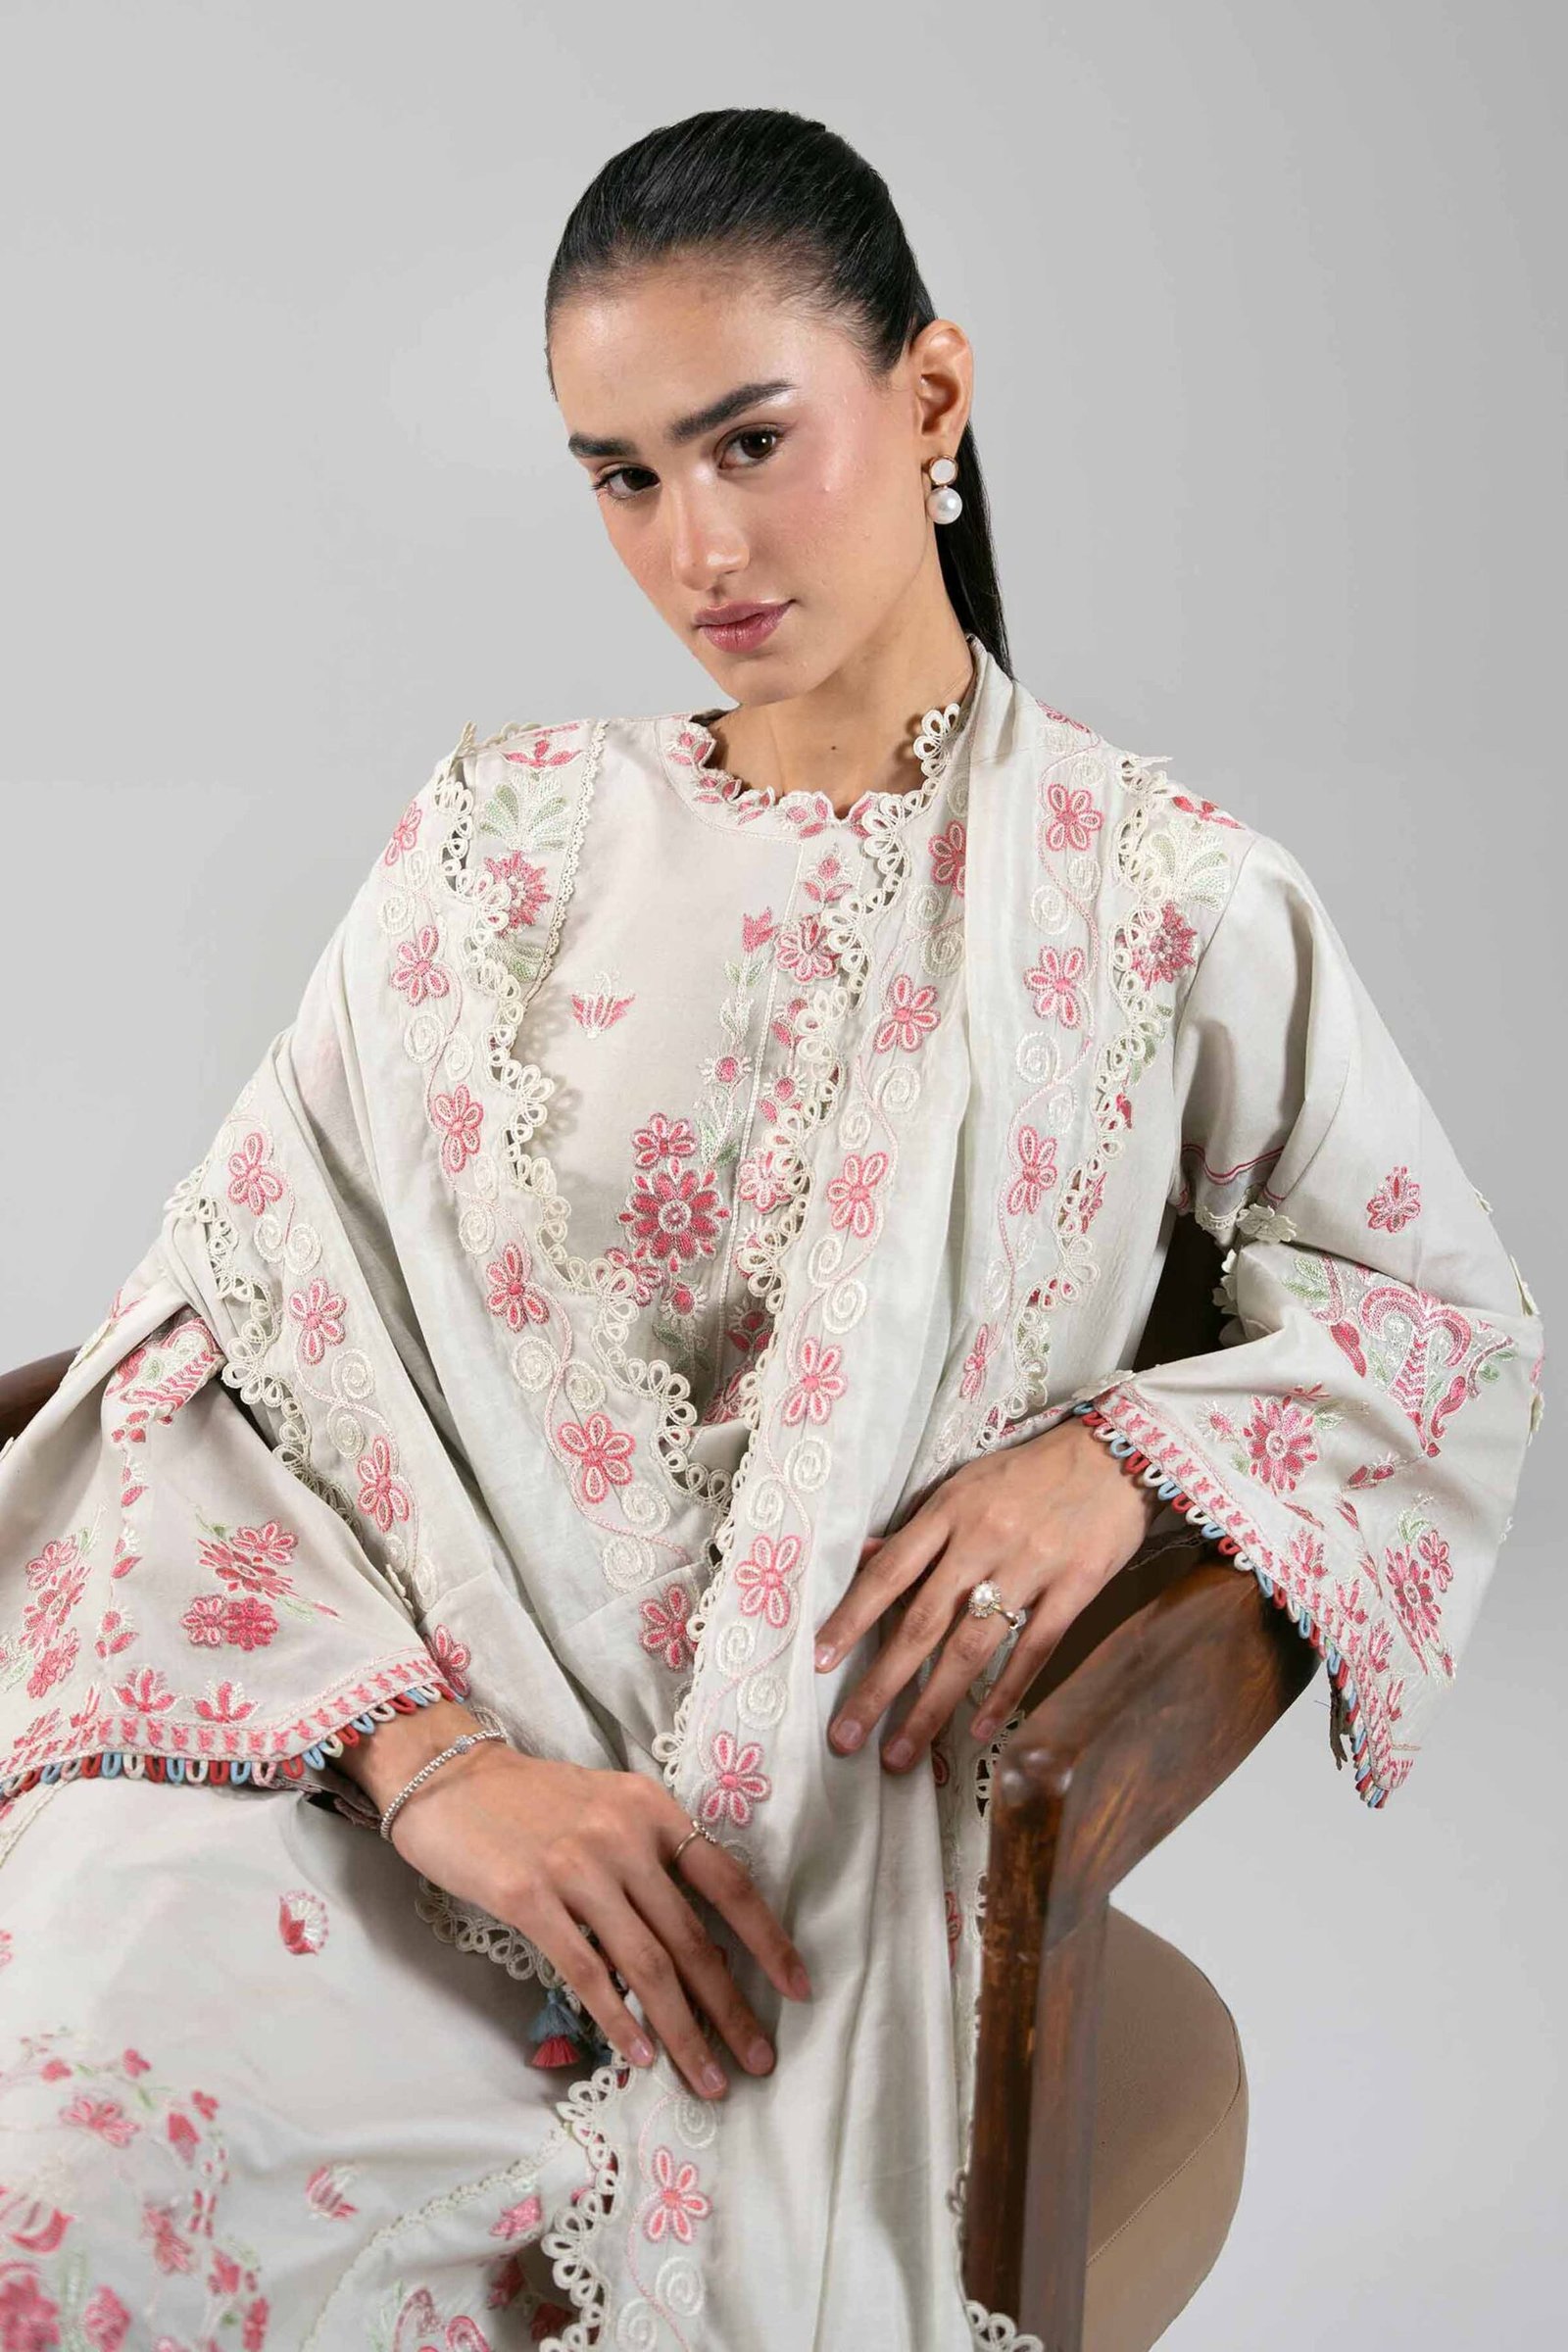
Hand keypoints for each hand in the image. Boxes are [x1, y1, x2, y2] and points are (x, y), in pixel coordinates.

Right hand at [342, 1712, 811, 2100]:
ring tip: (708, 2078)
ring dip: (684, 2031)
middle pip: (693, 1938)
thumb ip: (654, 1860)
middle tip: (759, 2061)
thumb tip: (702, 1943)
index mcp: (654, 1810)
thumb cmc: (536, 1801)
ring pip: (648, 1965)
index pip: (728, 1882)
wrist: (452, 1777)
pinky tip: (641, 2055)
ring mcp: (576, 1868)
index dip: (768, 1940)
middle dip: (733, 2008)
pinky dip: (619, 2019)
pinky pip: (586, 1971)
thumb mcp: (611, 1807)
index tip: (799, 1990)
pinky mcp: (528, 1899)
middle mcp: (624, 1836)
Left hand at [812, 1414, 1164, 1769]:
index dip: (851, 1619)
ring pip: (971, 1647)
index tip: (817, 1662)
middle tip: (845, 1738)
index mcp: (950, 1511)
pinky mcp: (1075, 1586)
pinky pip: (1034, 1649)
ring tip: (902, 1754)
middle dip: (880, 1685)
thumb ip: (920, 1528)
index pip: (889, 1573)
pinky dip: (1004, 1693)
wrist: (1116, 1455)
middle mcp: (984, 1540)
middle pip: (922, 1622)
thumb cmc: (1031, 1472)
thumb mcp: (967, 1485)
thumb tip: (865, 1559)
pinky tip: (978, 1731)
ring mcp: (1030, 1565)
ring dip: (932, 1706)